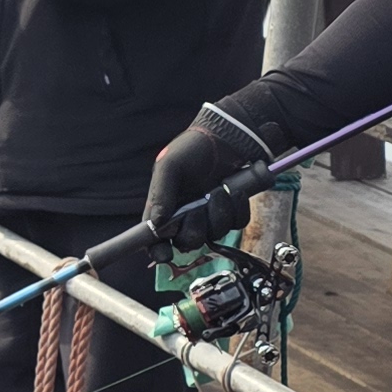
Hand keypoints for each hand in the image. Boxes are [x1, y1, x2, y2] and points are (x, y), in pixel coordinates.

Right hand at [141, 106, 267, 249]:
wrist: (226, 138)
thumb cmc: (192, 149)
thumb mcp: (169, 166)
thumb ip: (160, 194)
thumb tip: (156, 223)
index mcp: (163, 209)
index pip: (155, 240)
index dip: (158, 251)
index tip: (166, 253)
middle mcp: (185, 217)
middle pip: (187, 242)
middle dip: (194, 229)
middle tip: (197, 208)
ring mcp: (209, 216)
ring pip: (214, 235)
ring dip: (218, 215)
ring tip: (218, 190)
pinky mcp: (231, 212)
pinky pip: (236, 224)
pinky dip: (236, 209)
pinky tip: (233, 191)